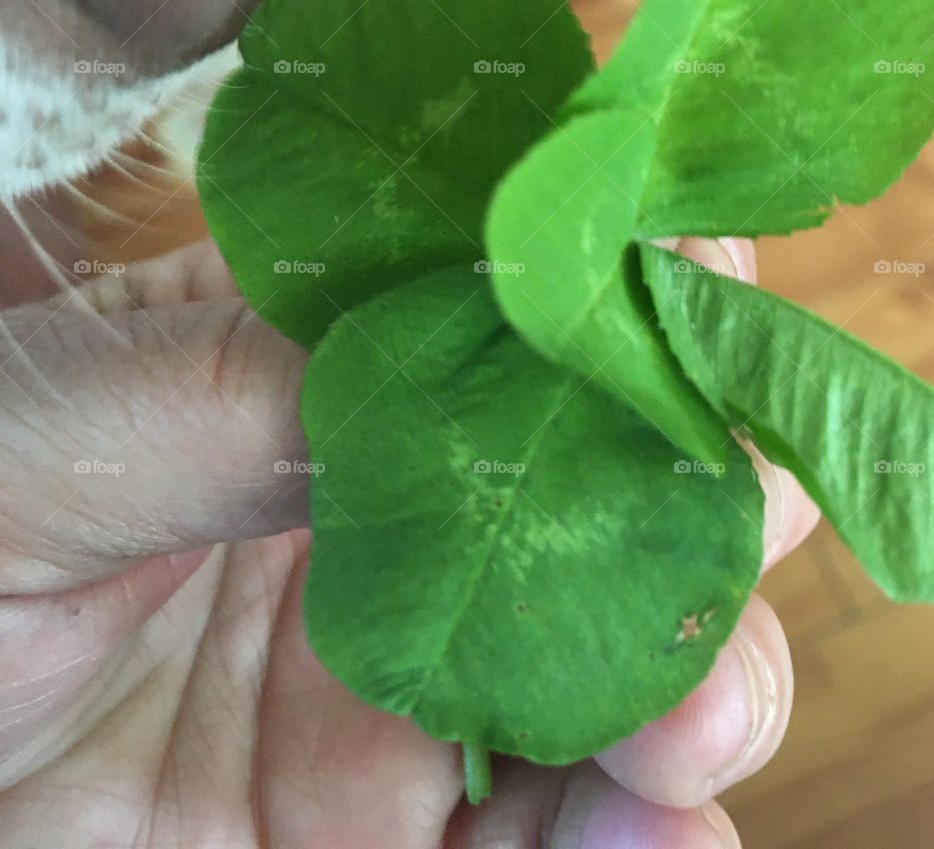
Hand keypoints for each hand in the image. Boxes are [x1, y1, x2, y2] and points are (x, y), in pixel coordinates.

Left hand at [0, 231, 816, 846]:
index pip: (498, 309)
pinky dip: (633, 843)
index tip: (690, 283)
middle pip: (601, 490)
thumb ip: (221, 386)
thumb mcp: (36, 439)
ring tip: (694, 720)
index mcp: (308, 381)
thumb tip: (442, 350)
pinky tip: (660, 836)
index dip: (615, 285)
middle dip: (696, 499)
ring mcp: (399, 693)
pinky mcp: (388, 844)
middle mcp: (382, 526)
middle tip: (723, 524)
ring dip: (697, 682)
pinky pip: (548, 844)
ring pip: (610, 671)